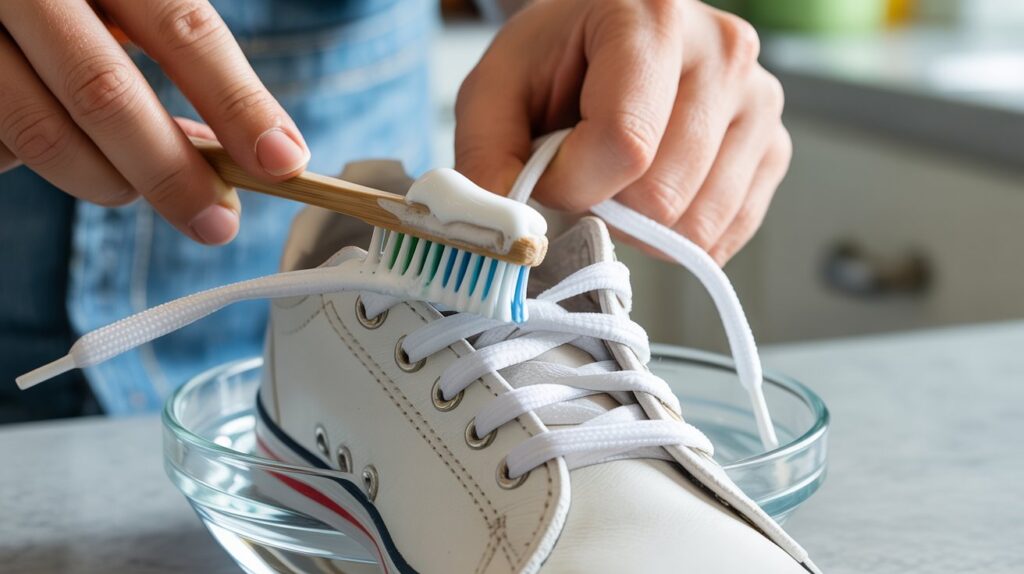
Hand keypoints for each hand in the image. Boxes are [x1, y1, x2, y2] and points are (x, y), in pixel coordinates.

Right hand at [0, 0, 309, 244]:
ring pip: (43, 133)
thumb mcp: (126, 0)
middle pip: (106, 93)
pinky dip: (52, 169)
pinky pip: (4, 147)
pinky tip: (71, 156)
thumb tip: (238, 145)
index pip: (183, 28)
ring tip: (131, 188)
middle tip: (217, 222)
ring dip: (107, 182)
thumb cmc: (73, 1)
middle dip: (173, 173)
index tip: (283, 160)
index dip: (238, 102)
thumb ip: (175, 50)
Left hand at [455, 0, 790, 264]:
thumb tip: (511, 235)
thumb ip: (486, 159)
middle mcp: (724, 50)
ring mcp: (759, 100)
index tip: (549, 168)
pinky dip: (676, 234)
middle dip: (608, 203)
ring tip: (623, 173)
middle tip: (588, 167)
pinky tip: (655, 191)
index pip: (625, 144)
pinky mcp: (774, 146)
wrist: (602, 42)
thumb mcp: (494, 93)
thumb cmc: (554, 63)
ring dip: (642, 223)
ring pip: (697, 223)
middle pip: (664, 194)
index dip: (572, 183)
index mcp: (652, 17)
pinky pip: (725, 233)